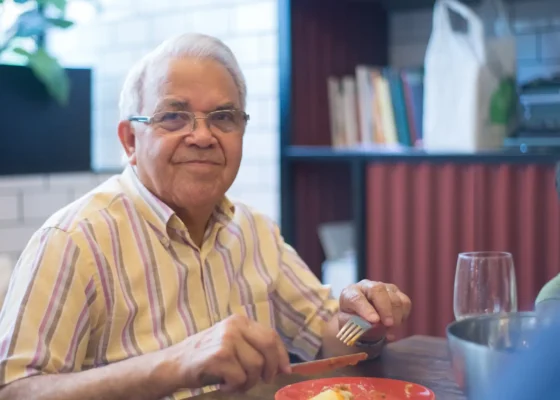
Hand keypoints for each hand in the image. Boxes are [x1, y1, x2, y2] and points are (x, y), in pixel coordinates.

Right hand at [170, 314, 290, 393]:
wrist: (174, 364)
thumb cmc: (205, 357)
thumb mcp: (231, 343)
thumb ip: (252, 346)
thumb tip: (281, 365)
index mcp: (240, 321)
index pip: (271, 336)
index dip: (281, 355)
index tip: (285, 371)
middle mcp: (234, 326)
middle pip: (268, 347)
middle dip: (270, 369)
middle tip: (262, 380)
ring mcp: (226, 340)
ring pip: (255, 366)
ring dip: (248, 382)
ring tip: (234, 383)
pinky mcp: (219, 356)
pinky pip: (240, 377)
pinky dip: (234, 387)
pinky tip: (223, 384)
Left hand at [338, 280, 410, 342]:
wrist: (360, 317)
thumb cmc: (353, 321)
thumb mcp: (349, 326)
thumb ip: (358, 325)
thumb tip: (374, 325)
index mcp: (349, 293)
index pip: (356, 298)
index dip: (366, 309)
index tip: (374, 321)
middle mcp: (366, 286)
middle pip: (378, 290)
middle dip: (385, 309)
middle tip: (388, 324)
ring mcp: (383, 287)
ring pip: (394, 298)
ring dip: (395, 316)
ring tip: (389, 328)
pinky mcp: (396, 292)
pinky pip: (405, 302)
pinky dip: (403, 315)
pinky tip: (395, 323)